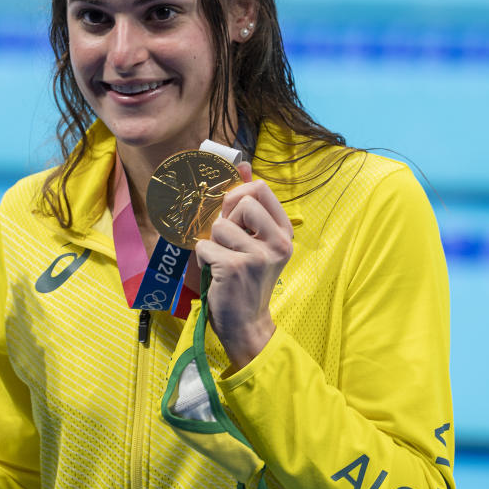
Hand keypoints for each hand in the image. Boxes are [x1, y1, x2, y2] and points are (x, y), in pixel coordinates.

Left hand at [194, 162, 293, 369]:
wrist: (246, 323)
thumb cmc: (246, 278)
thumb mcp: (255, 240)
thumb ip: (249, 205)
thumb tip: (243, 165)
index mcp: (284, 232)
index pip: (260, 188)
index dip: (238, 196)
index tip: (233, 216)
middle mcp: (279, 242)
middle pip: (241, 201)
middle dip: (225, 220)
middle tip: (228, 243)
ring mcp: (259, 255)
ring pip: (219, 225)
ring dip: (213, 243)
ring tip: (223, 261)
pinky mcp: (236, 267)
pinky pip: (205, 246)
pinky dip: (204, 260)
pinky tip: (217, 274)